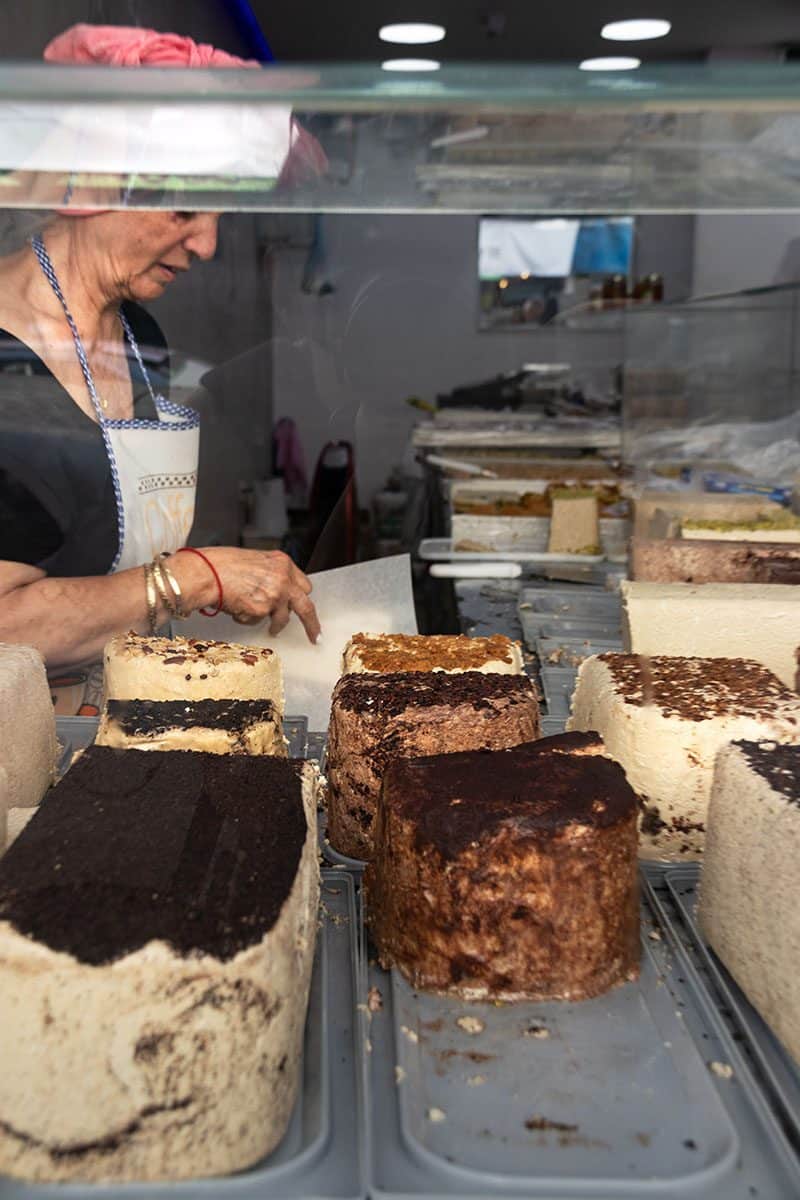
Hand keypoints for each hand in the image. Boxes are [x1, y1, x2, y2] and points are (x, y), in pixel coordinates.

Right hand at [181, 547, 320, 642]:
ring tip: (252, 616)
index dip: (302, 599)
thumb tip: (277, 592)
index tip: (307, 609)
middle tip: (315, 636)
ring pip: (282, 619)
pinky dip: (247, 618)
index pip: (304, 585)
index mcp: (282, 563)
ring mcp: (275, 596)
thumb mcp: (255, 561)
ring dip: (272, 624)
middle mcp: (283, 578)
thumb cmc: (221, 564)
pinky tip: (235, 606)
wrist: (205, 573)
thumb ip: (271, 575)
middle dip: (311, 623)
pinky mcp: (262, 611)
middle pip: (306, 606)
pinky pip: (258, 622)